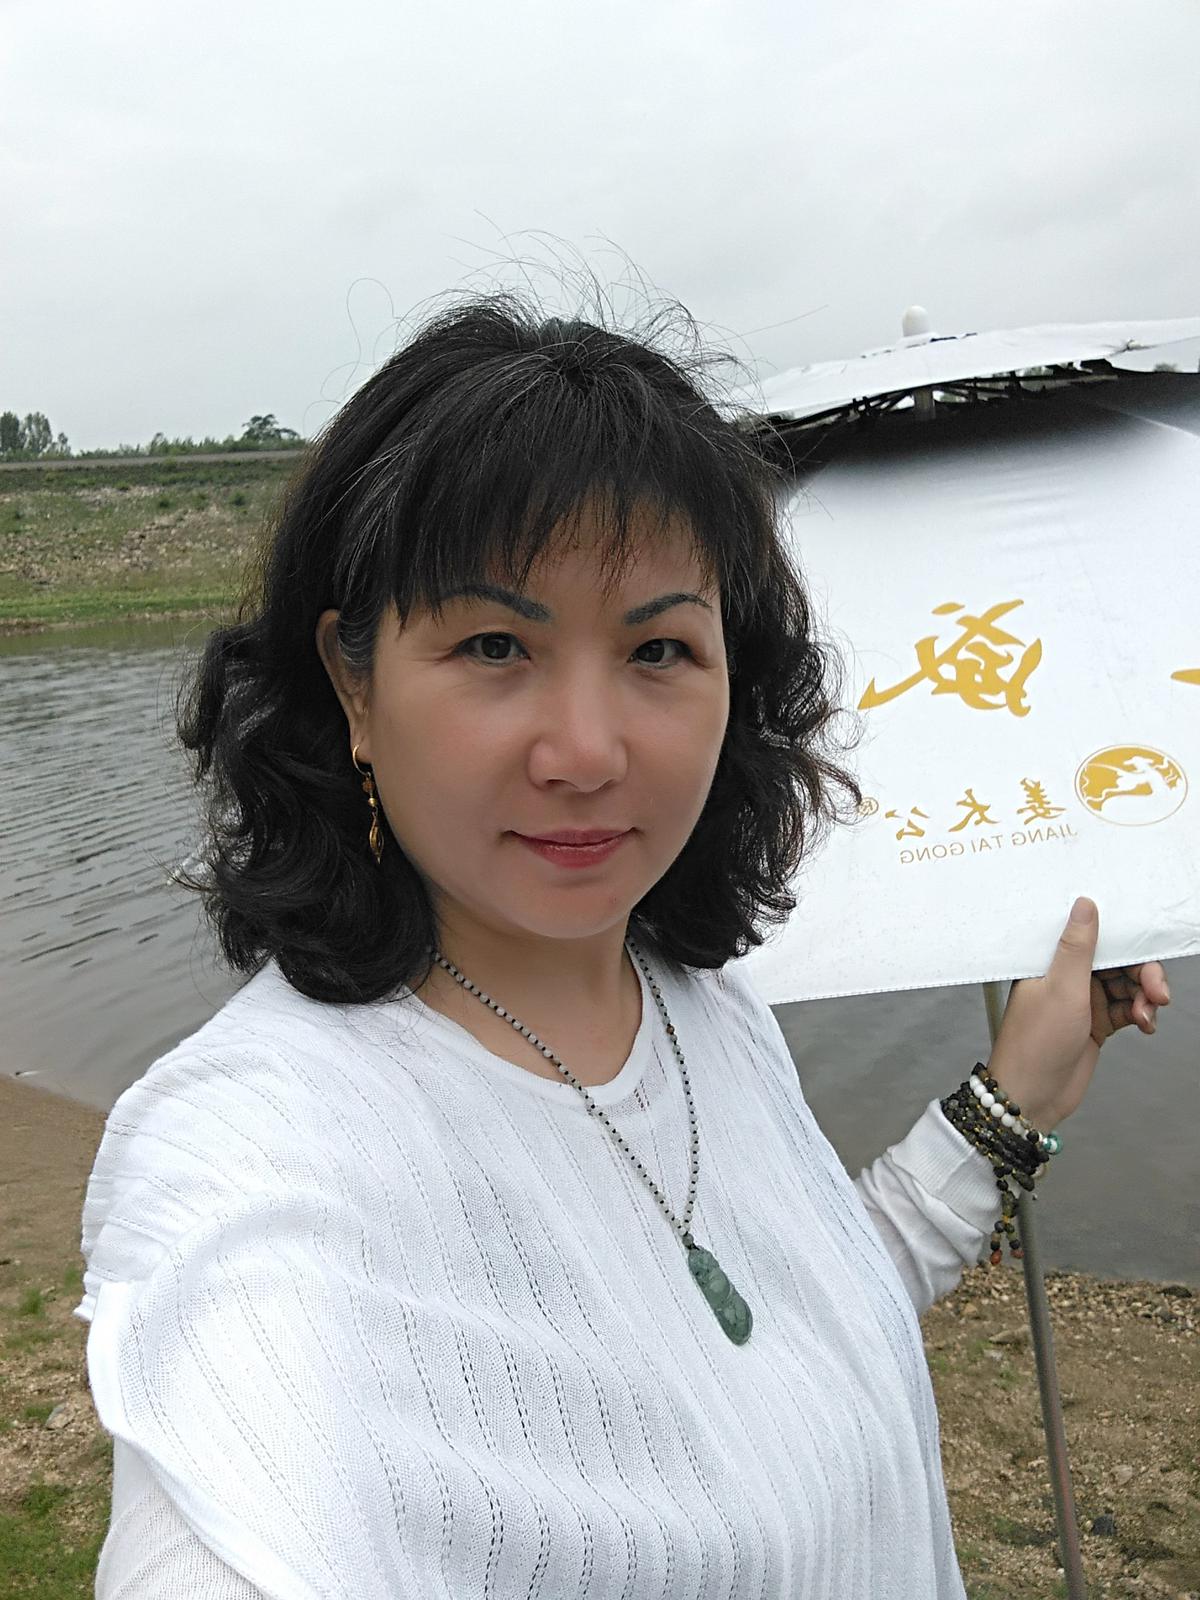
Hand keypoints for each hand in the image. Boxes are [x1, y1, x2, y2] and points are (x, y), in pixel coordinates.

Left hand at [984, 896, 1169, 1131]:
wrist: (1033, 1096)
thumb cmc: (1035, 1043)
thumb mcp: (1062, 988)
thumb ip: (1077, 947)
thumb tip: (1084, 905)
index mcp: (1050, 961)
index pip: (1093, 936)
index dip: (1122, 938)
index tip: (1147, 944)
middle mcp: (1066, 976)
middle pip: (1117, 960)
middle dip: (1142, 973)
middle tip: (1157, 991)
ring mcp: (1082, 1000)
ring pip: (1126, 985)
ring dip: (1143, 997)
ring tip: (1146, 1015)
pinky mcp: (1095, 1022)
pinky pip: (1127, 1008)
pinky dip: (1140, 1014)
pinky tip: (1144, 1024)